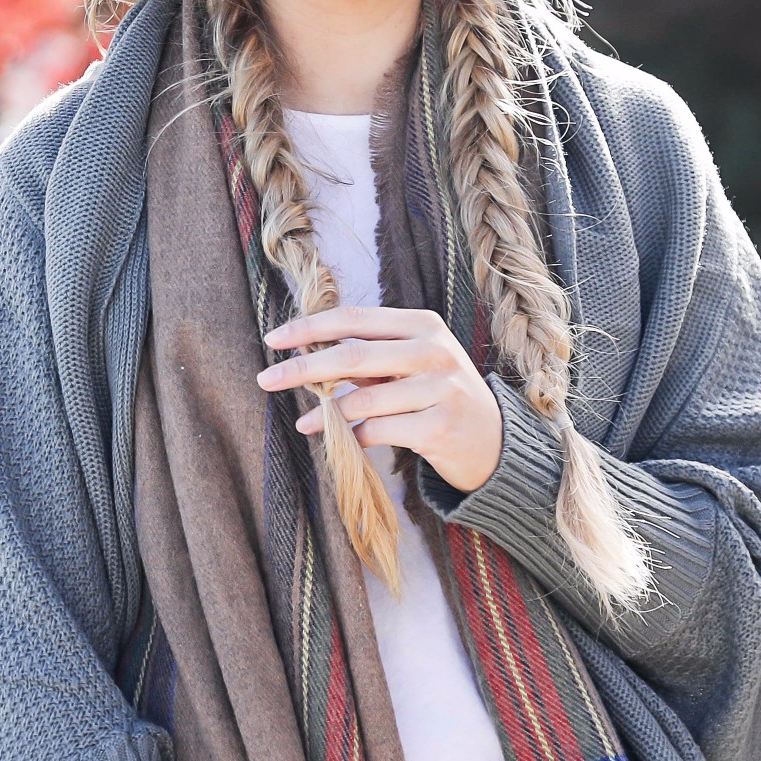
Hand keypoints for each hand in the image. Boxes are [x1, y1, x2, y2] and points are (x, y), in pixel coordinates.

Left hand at [255, 305, 504, 493]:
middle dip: (303, 368)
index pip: (354, 319)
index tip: (273, 338)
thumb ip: (369, 355)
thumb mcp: (412, 364)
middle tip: (266, 378)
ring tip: (301, 422)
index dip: (309, 327)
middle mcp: (434, 351)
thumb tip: (305, 353)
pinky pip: (377, 431)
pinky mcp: (438, 428)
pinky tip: (338, 441)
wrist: (494, 442)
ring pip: (362, 399)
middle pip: (352, 355)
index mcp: (423, 325)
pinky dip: (351, 437)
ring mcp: (439, 390)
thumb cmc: (441, 396)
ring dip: (323, 413)